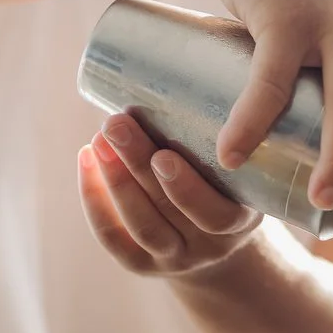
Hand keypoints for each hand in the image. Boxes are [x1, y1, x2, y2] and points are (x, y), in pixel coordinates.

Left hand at [78, 113, 262, 276]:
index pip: (215, 214)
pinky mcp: (143, 265)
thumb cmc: (231, 180)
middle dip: (138, 165)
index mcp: (241, 221)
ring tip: (100, 139)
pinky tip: (86, 161)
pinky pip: (113, 238)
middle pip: (167, 212)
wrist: (219, 240)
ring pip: (140, 225)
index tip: (164, 153)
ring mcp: (175, 258)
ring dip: (115, 180)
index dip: (185, 188)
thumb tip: (207, 67)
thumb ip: (231, 133)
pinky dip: (95, 201)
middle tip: (117, 124)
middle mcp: (209, 247)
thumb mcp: (245, 165)